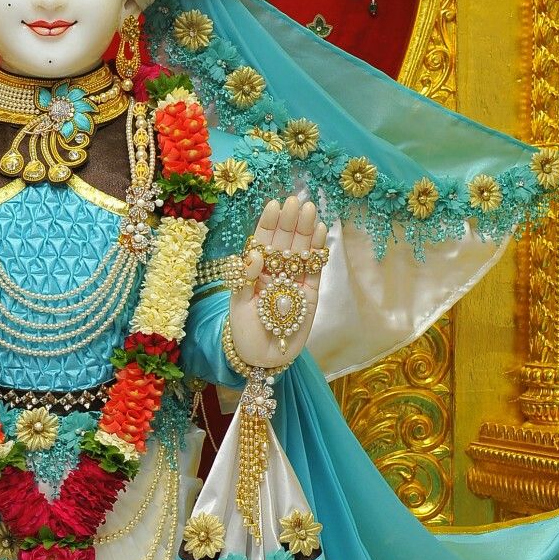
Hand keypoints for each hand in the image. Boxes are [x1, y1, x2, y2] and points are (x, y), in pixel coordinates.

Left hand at [228, 196, 328, 370]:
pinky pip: (314, 269)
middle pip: (284, 242)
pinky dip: (317, 252)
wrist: (262, 358)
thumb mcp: (238, 305)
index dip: (268, 224)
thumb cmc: (244, 331)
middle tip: (297, 201)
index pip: (262, 241)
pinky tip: (320, 232)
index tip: (274, 204)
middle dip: (290, 221)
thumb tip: (255, 254)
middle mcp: (275, 272)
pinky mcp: (310, 294)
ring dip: (306, 230)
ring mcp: (293, 281)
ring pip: (301, 251)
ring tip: (310, 210)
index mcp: (255, 271)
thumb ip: (245, 279)